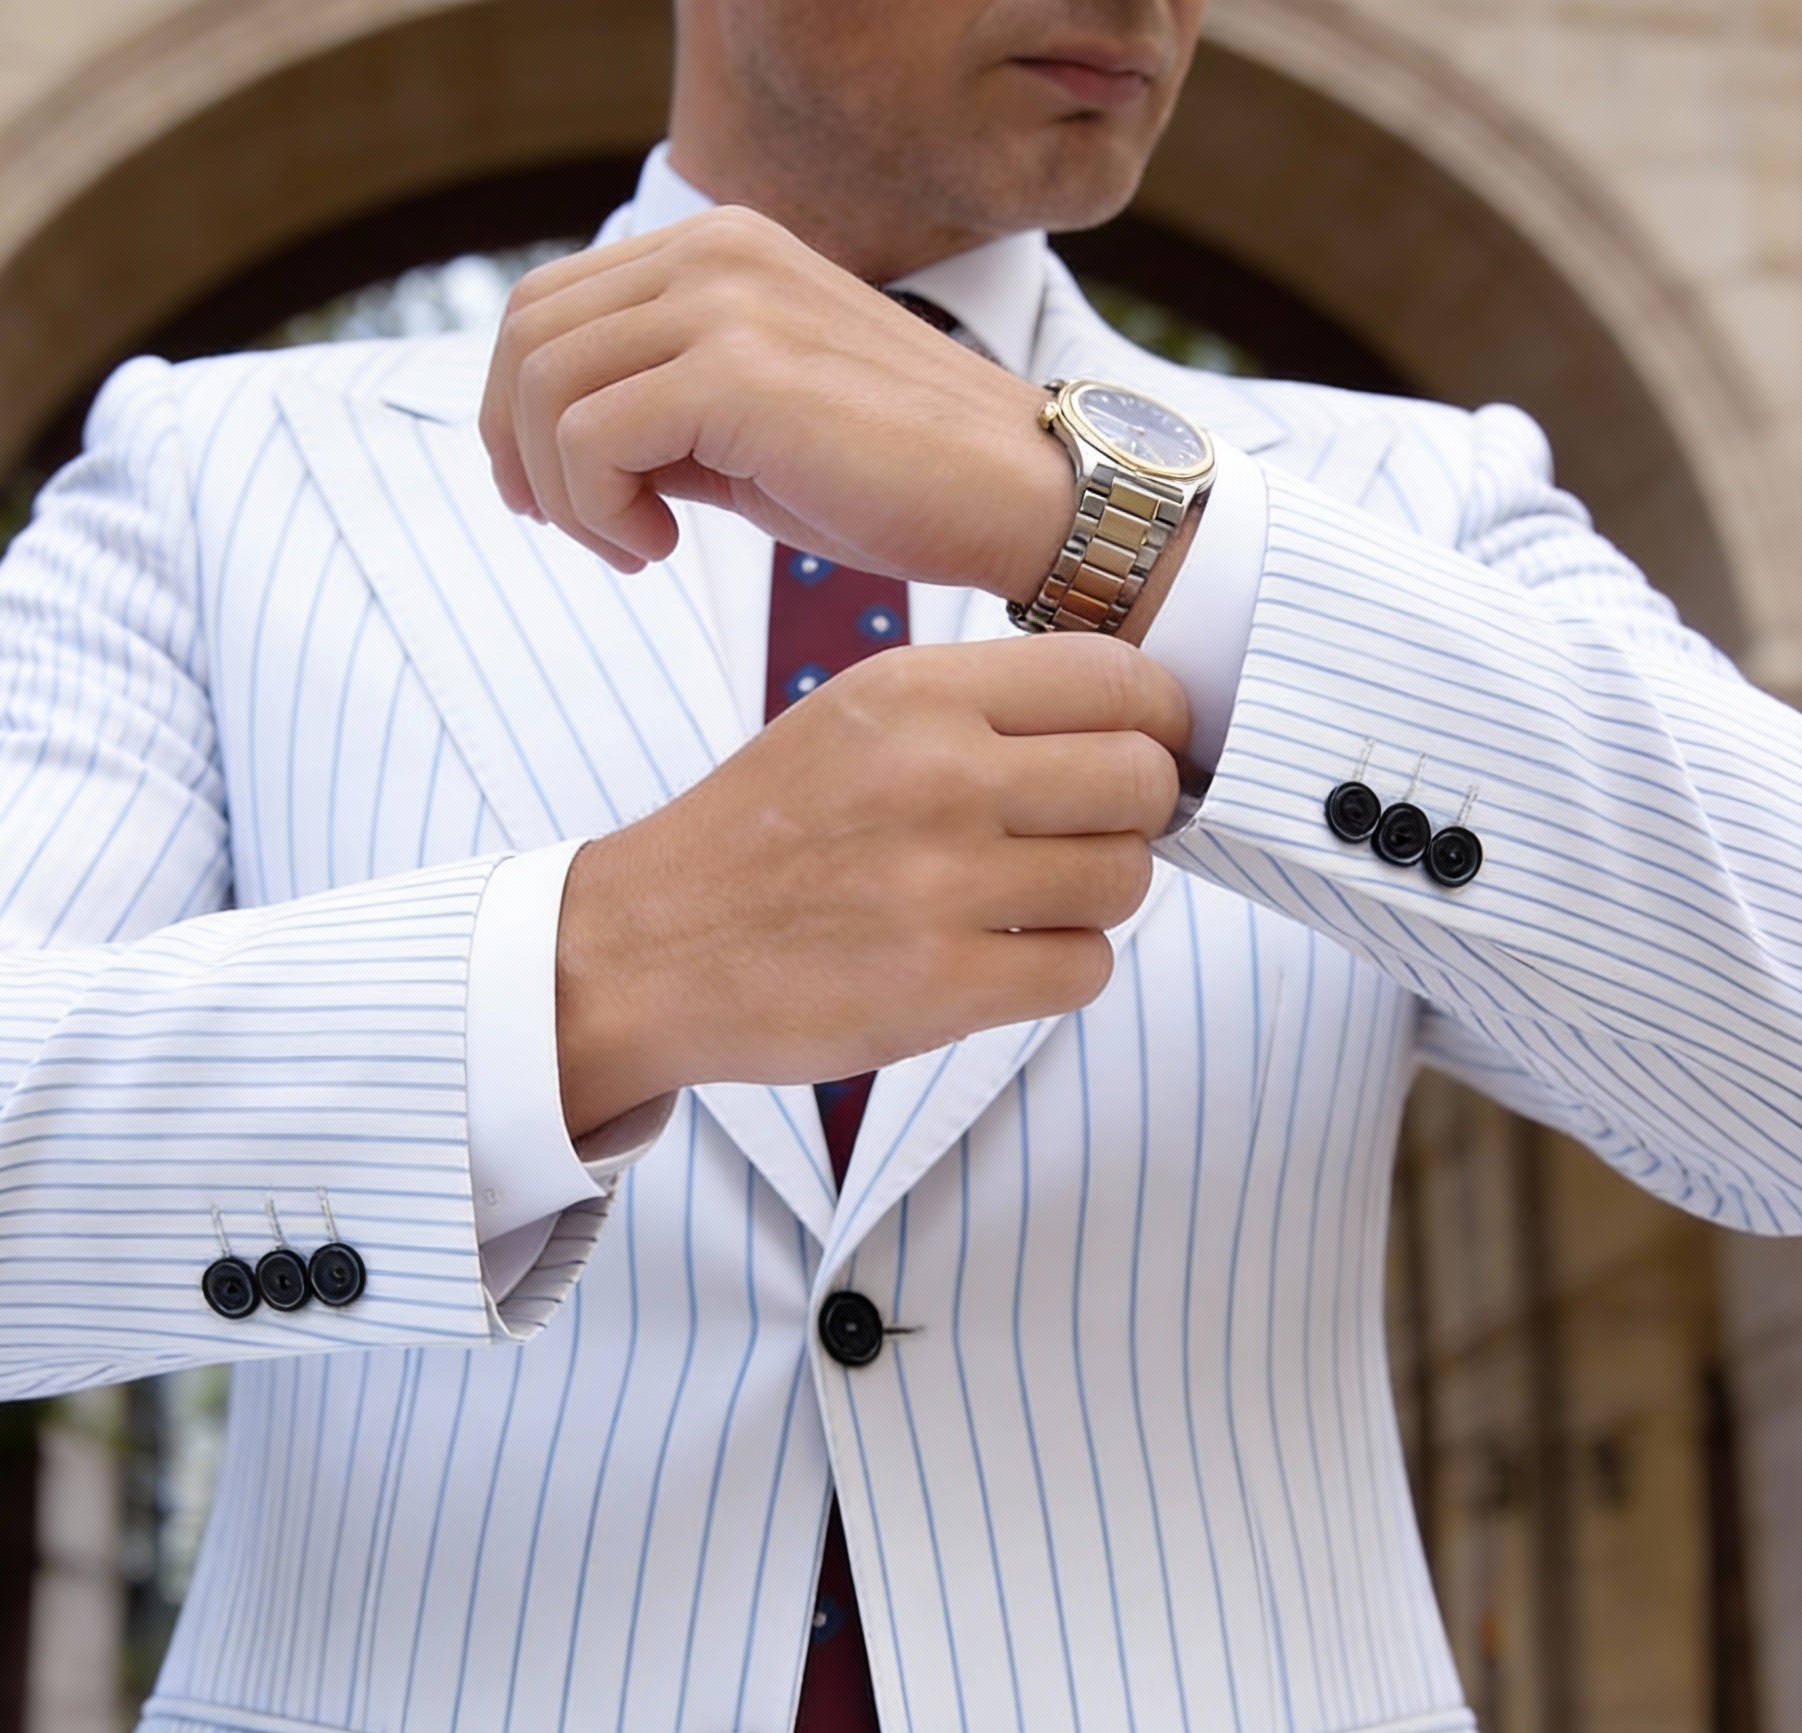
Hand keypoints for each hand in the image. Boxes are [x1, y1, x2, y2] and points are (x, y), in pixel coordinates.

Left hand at [479, 206, 1074, 600]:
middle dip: (521, 452)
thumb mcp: (749, 428)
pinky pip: (590, 439)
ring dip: (565, 495)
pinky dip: (599, 512)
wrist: (1017, 495)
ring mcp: (726, 300)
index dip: (518, 410)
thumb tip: (554, 448)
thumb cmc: (894, 479)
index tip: (558, 499)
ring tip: (637, 545)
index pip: (548, 305)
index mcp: (717, 250)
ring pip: (547, 389)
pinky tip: (659, 548)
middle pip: (527, 335)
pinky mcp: (737, 372)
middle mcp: (715, 251)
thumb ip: (658, 412)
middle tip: (582, 531)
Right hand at [553, 633, 1188, 1136]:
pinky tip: (1002, 958)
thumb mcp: (854, 718)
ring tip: (1027, 902)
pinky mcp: (939, 986)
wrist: (645, 948)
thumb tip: (1135, 728)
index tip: (1141, 753)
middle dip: (1135, 816)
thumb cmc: (761, 836)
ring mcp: (938, 885)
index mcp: (915, 692)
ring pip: (1124, 880)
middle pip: (1142, 780)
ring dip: (1095, 899)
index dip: (1156, 722)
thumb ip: (982, 709)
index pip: (1119, 678)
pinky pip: (1084, 970)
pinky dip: (1059, 971)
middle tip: (1085, 837)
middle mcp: (935, 775)